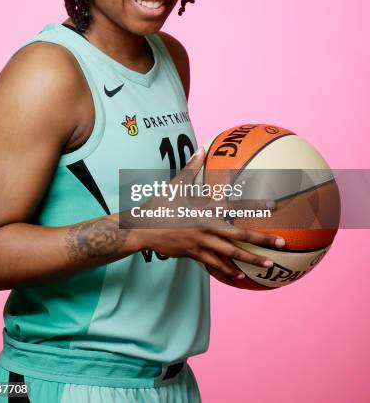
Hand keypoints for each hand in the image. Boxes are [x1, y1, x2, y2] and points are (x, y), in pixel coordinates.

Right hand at [130, 147, 284, 283]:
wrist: (143, 228)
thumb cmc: (160, 205)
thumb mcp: (176, 184)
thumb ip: (192, 167)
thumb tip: (201, 148)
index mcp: (206, 210)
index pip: (236, 207)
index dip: (255, 207)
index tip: (273, 207)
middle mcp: (208, 228)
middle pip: (240, 236)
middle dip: (262, 240)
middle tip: (281, 244)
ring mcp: (202, 244)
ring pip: (231, 255)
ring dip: (251, 260)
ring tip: (269, 266)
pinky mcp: (195, 255)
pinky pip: (215, 265)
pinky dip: (228, 270)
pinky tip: (239, 277)